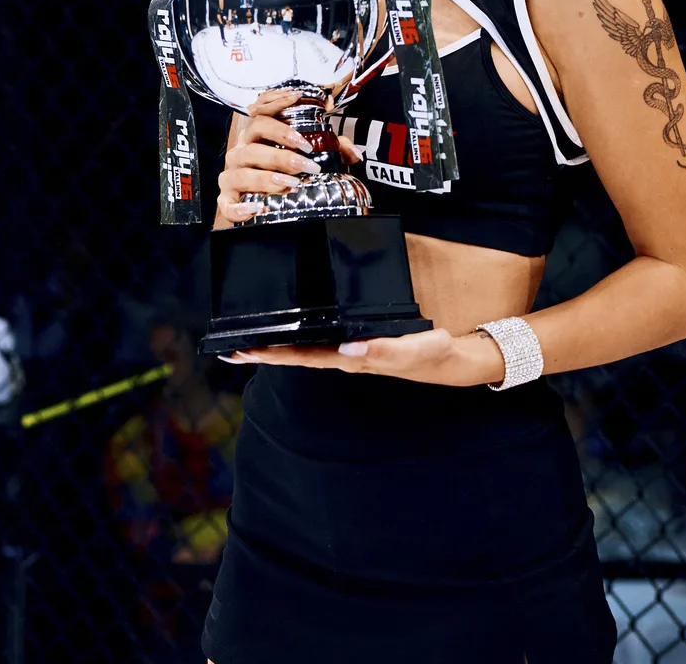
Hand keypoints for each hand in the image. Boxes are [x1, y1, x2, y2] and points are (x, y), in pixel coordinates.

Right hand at [215, 88, 359, 224]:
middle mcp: (241, 152)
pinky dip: (239, 207)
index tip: (297, 99)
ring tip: (292, 183)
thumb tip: (355, 153)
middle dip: (282, 150)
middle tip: (307, 161)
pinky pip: (227, 204)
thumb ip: (334, 150)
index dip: (276, 103)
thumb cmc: (286, 174)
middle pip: (254, 142)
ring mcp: (232, 175)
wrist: (268, 208)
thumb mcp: (312, 158)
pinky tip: (256, 208)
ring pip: (242, 171)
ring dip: (267, 177)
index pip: (260, 113)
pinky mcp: (228, 200)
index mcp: (257, 137)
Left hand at [225, 327, 504, 387]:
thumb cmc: (435, 356)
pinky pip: (324, 337)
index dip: (272, 354)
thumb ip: (385, 351)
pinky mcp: (360, 341)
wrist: (456, 359)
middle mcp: (346, 356)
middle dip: (264, 351)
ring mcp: (352, 350)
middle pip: (296, 354)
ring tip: (250, 338)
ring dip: (279, 343)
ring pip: (307, 347)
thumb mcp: (417, 350)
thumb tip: (348, 349)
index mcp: (352, 359)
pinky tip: (294, 326)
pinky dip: (303, 333)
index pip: (303, 357)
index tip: (243, 350)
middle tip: (230, 346)